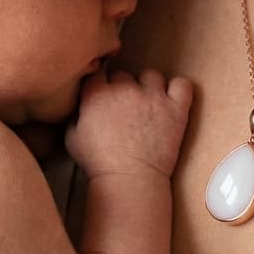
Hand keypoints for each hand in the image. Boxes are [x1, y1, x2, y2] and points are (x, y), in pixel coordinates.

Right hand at [65, 69, 191, 181]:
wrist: (129, 180)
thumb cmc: (99, 163)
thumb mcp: (72, 138)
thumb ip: (75, 115)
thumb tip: (81, 106)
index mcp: (97, 94)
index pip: (98, 73)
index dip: (100, 85)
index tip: (103, 96)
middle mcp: (125, 88)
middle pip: (124, 75)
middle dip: (123, 89)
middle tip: (124, 110)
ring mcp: (152, 96)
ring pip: (151, 75)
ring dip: (149, 87)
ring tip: (148, 105)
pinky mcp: (175, 108)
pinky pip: (182, 85)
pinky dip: (178, 89)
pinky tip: (172, 100)